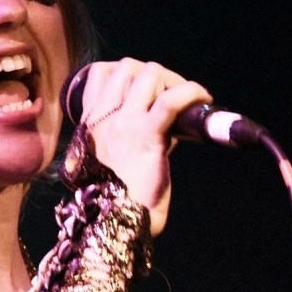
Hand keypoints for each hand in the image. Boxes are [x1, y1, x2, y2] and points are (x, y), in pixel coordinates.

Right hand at [76, 58, 211, 234]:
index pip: (100, 74)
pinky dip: (191, 92)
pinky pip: (171, 100)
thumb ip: (120, 142)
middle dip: (155, 73)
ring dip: (172, 79)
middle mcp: (102, 118)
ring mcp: (123, 124)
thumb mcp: (104, 163)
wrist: (113, 225)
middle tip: (172, 93)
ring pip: (149, 73)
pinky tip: (203, 98)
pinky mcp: (147, 136)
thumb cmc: (112, 202)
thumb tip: (161, 130)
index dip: (127, 73)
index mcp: (88, 124)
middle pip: (128, 66)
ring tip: (187, 98)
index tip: (145, 90)